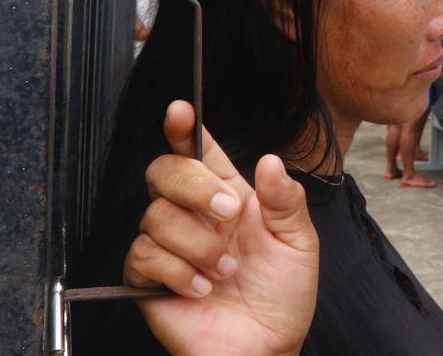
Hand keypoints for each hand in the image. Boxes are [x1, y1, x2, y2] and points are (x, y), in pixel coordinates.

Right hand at [124, 101, 319, 355]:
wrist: (268, 346)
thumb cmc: (284, 295)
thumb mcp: (300, 243)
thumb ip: (287, 201)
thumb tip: (270, 161)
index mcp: (232, 198)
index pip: (200, 154)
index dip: (185, 129)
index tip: (180, 110)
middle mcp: (196, 216)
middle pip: (165, 172)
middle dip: (195, 187)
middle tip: (230, 215)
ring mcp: (170, 246)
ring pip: (155, 216)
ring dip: (197, 244)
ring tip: (226, 271)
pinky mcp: (149, 280)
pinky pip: (142, 256)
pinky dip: (176, 271)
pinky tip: (201, 288)